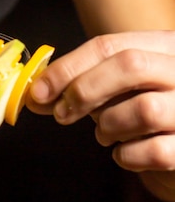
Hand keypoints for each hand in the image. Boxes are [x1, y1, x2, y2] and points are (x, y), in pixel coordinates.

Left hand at [27, 32, 174, 181]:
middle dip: (84, 90)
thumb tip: (38, 96)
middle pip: (130, 65)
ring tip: (105, 133)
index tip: (39, 91)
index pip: (110, 45)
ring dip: (108, 126)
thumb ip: (83, 85)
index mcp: (166, 45)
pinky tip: (125, 153)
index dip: (68, 67)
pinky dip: (128, 156)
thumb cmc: (149, 111)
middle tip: (62, 113)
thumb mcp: (120, 88)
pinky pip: (155, 152)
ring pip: (144, 109)